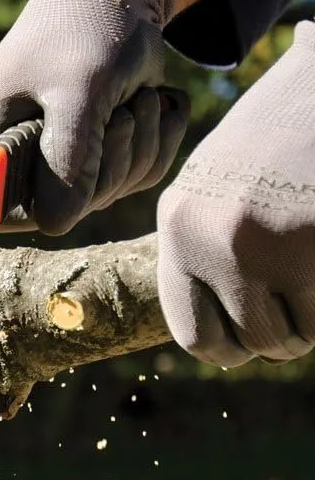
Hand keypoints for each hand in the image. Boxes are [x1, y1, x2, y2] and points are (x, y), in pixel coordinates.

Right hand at [0, 0, 188, 232]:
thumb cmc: (88, 24)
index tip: (82, 184)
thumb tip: (57, 224)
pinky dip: (157, 142)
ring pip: (108, 191)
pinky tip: (158, 104)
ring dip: (141, 147)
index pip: (3, 206)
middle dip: (111, 165)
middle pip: (66, 205)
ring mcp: (60, 150)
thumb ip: (68, 156)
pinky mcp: (98, 145)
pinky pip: (134, 174)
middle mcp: (19, 150)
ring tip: (141, 99)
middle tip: (126, 112)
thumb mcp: (81, 88)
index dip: (43, 207)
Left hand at [158, 22, 314, 365]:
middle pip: (248, 343)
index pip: (193, 333)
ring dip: (310, 320)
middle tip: (295, 305)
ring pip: (294, 337)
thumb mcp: (217, 186)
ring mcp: (265, 245)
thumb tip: (219, 337)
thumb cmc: (276, 135)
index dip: (230, 344)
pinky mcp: (314, 246)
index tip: (252, 329)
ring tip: (311, 271)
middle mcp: (211, 240)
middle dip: (277, 337)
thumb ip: (205, 249)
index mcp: (179, 225)